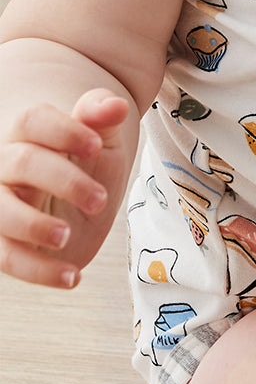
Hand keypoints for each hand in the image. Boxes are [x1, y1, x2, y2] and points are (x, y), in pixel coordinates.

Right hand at [0, 89, 131, 287]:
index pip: (33, 120)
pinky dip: (38, 271)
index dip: (63, 131)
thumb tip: (116, 106)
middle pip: (21, 162)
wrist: (84, 204)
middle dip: (63, 180)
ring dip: (33, 226)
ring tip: (67, 237)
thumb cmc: (90, 165)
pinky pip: (6, 258)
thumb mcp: (104, 141)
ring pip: (1, 212)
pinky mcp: (3, 243)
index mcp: (30, 133)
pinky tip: (73, 277)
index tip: (96, 146)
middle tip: (100, 200)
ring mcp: (1, 204)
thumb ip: (104, 119)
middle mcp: (6, 165)